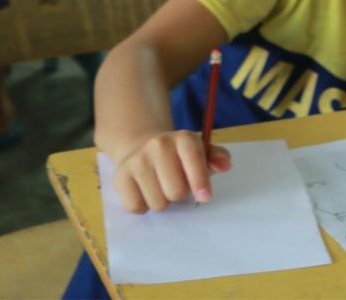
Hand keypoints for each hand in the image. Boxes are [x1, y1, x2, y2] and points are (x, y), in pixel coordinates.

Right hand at [109, 130, 232, 212]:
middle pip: (177, 191)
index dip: (200, 181)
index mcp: (183, 138)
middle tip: (177, 185)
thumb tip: (225, 166)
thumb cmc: (178, 156)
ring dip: (163, 202)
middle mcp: (158, 145)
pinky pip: (137, 207)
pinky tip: (146, 191)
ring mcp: (137, 160)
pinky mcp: (120, 177)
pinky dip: (144, 206)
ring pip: (158, 203)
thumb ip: (217, 158)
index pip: (194, 159)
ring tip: (161, 187)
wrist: (141, 146)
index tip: (205, 197)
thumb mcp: (200, 151)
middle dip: (180, 195)